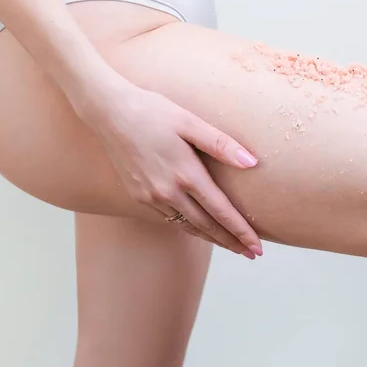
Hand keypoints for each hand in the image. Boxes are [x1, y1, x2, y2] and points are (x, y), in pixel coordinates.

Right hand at [70, 75, 262, 258]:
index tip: (257, 247)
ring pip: (188, 226)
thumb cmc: (153, 111)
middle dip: (231, 242)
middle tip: (252, 255)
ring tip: (231, 247)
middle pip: (207, 226)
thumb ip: (221, 145)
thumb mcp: (190, 122)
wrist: (109, 112)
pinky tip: (199, 229)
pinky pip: (170, 218)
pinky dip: (189, 227)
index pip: (221, 211)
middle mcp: (168, 192)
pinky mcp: (139, 195)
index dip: (241, 231)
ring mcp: (151, 197)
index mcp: (185, 174)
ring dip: (212, 239)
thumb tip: (252, 163)